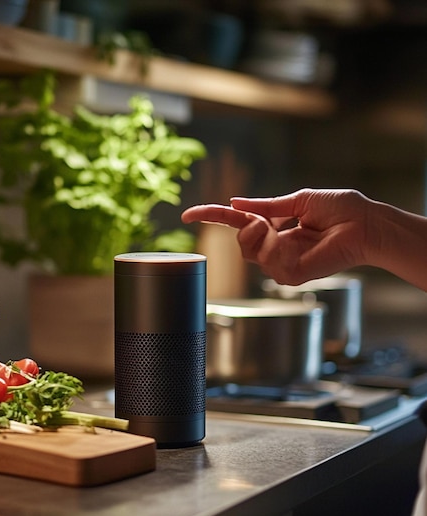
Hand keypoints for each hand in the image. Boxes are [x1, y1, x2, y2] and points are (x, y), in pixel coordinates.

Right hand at [182, 188, 380, 284]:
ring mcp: (283, 263)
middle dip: (243, 229)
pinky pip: (269, 264)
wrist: (365, 223)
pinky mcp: (292, 275)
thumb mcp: (298, 200)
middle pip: (240, 243)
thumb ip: (266, 205)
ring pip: (250, 254)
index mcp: (275, 227)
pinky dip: (275, 249)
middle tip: (262, 222)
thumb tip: (236, 203)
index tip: (188, 215)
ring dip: (259, 238)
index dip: (212, 218)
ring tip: (281, 231)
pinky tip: (294, 243)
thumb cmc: (341, 209)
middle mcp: (276, 247)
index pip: (237, 224)